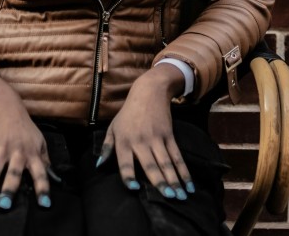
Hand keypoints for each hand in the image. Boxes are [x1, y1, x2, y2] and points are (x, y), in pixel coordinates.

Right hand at [0, 70, 52, 213]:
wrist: (4, 103)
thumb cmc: (23, 126)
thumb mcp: (38, 139)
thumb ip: (44, 159)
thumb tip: (52, 178)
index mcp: (32, 151)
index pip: (40, 171)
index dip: (43, 187)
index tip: (44, 204)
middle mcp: (17, 151)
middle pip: (13, 172)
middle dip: (9, 189)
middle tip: (5, 205)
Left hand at [97, 64, 194, 199]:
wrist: (148, 92)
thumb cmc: (127, 113)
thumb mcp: (113, 127)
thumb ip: (107, 147)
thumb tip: (99, 166)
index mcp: (124, 140)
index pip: (125, 162)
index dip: (129, 175)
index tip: (134, 189)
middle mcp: (140, 141)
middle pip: (150, 165)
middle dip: (159, 182)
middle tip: (168, 197)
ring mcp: (156, 138)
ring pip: (165, 162)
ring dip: (174, 180)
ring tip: (180, 196)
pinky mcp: (168, 135)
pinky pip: (176, 156)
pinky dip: (184, 171)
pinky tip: (189, 184)